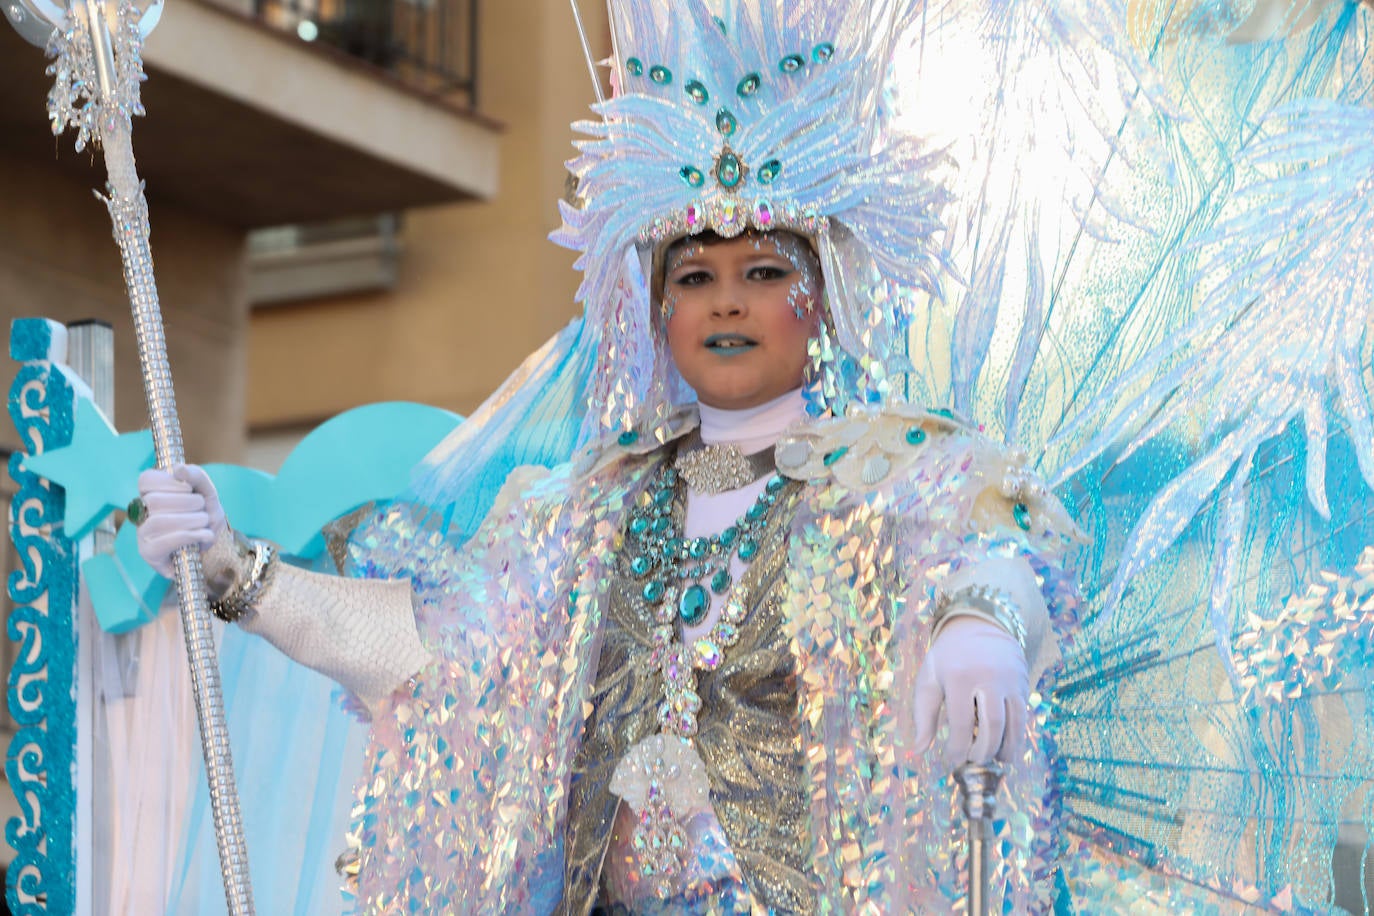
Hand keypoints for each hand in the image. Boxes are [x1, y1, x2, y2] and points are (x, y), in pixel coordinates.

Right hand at [135, 464, 226, 577]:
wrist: (213, 547)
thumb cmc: (203, 516)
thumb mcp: (206, 493)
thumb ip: (196, 477)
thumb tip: (179, 469)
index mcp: (150, 494)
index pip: (146, 480)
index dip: (169, 481)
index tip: (188, 488)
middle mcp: (141, 514)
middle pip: (154, 501)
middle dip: (188, 502)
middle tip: (201, 507)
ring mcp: (143, 534)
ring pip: (160, 521)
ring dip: (193, 520)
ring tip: (204, 522)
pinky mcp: (149, 553)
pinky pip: (166, 542)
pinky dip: (192, 535)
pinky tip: (204, 535)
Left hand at [913, 617, 1029, 767]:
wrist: (979, 625)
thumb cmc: (948, 657)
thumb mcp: (929, 678)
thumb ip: (923, 714)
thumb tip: (919, 749)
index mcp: (959, 676)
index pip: (962, 722)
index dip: (958, 748)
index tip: (952, 761)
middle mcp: (988, 677)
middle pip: (992, 725)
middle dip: (984, 750)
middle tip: (973, 762)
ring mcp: (1009, 680)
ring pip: (1013, 722)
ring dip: (1005, 748)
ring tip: (993, 761)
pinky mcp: (1023, 683)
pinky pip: (1023, 715)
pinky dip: (1017, 737)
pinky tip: (1008, 751)